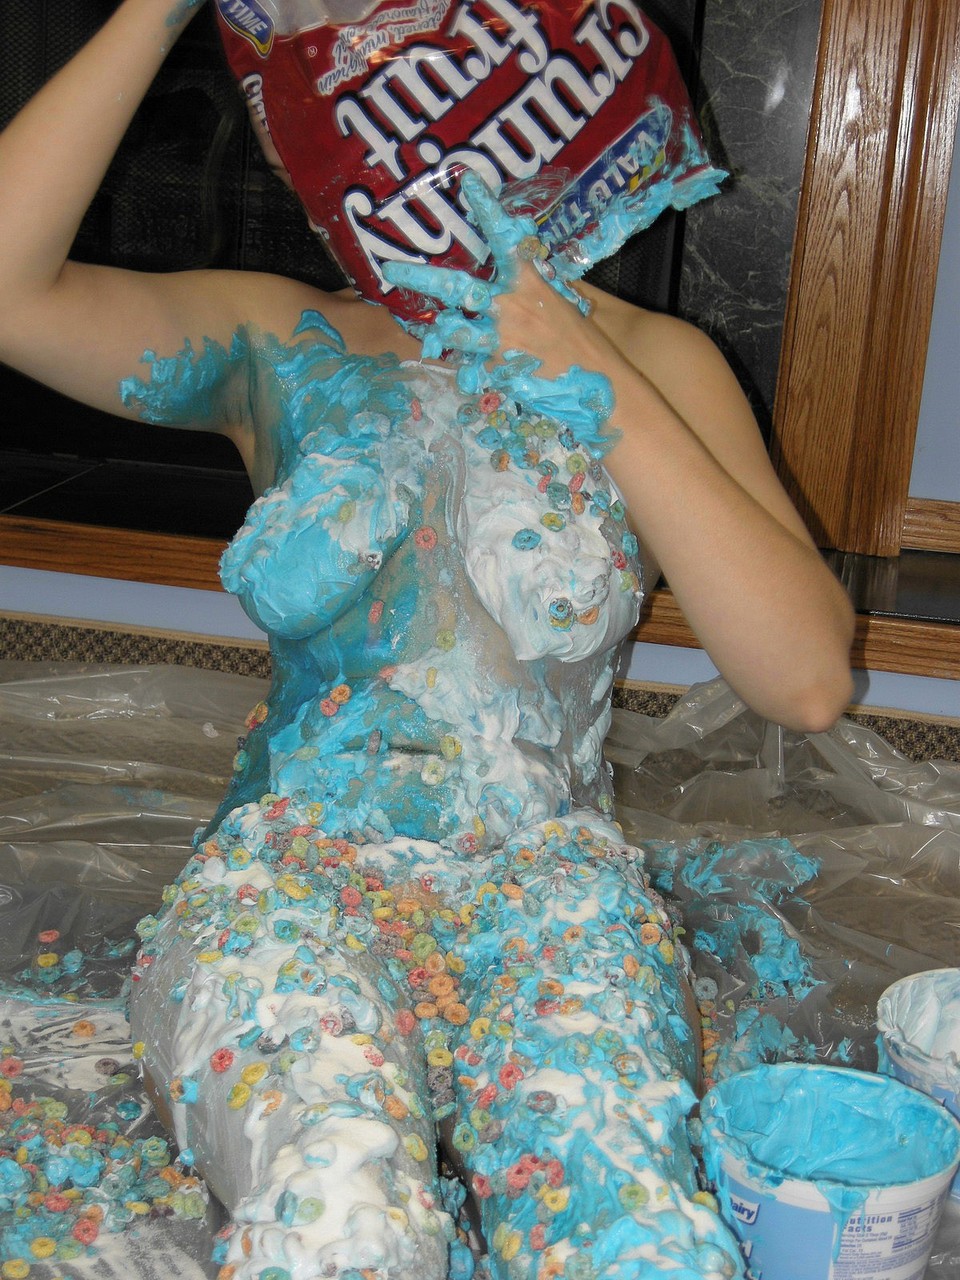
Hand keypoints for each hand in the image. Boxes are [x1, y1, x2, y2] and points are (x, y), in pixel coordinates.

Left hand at [383, 174, 618, 457]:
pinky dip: (471, 368)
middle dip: (420, 276)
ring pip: (454, 329)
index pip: (505, 237)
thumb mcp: (565, 303)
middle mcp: (510, 304)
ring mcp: (499, 337)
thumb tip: (521, 268)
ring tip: (429, 329)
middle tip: (390, 269)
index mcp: (530, 281)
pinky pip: (471, 365)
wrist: (598, 384)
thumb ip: (536, 286)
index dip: (487, 208)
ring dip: (440, 328)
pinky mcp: (496, 368)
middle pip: (456, 285)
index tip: (468, 182)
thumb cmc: (585, 343)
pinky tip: (474, 371)